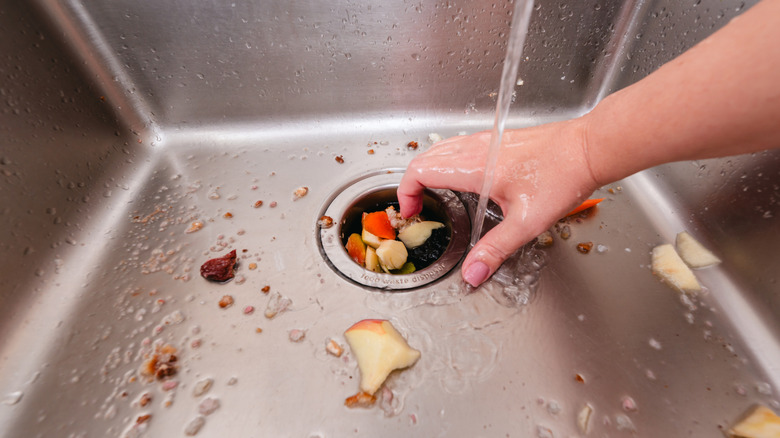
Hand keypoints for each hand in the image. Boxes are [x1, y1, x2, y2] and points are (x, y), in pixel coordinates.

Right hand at [398, 118, 598, 286]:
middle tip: (417, 209)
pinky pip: (458, 147)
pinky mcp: (497, 140)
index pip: (420, 171)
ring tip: (434, 197)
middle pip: (425, 159)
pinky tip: (462, 181)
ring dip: (429, 172)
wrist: (588, 148)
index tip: (410, 213)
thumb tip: (473, 273)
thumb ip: (495, 249)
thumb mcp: (526, 222)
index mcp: (474, 166)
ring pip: (441, 150)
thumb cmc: (561, 177)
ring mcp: (486, 140)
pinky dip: (446, 163)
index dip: (406, 193)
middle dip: (413, 184)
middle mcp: (475, 148)